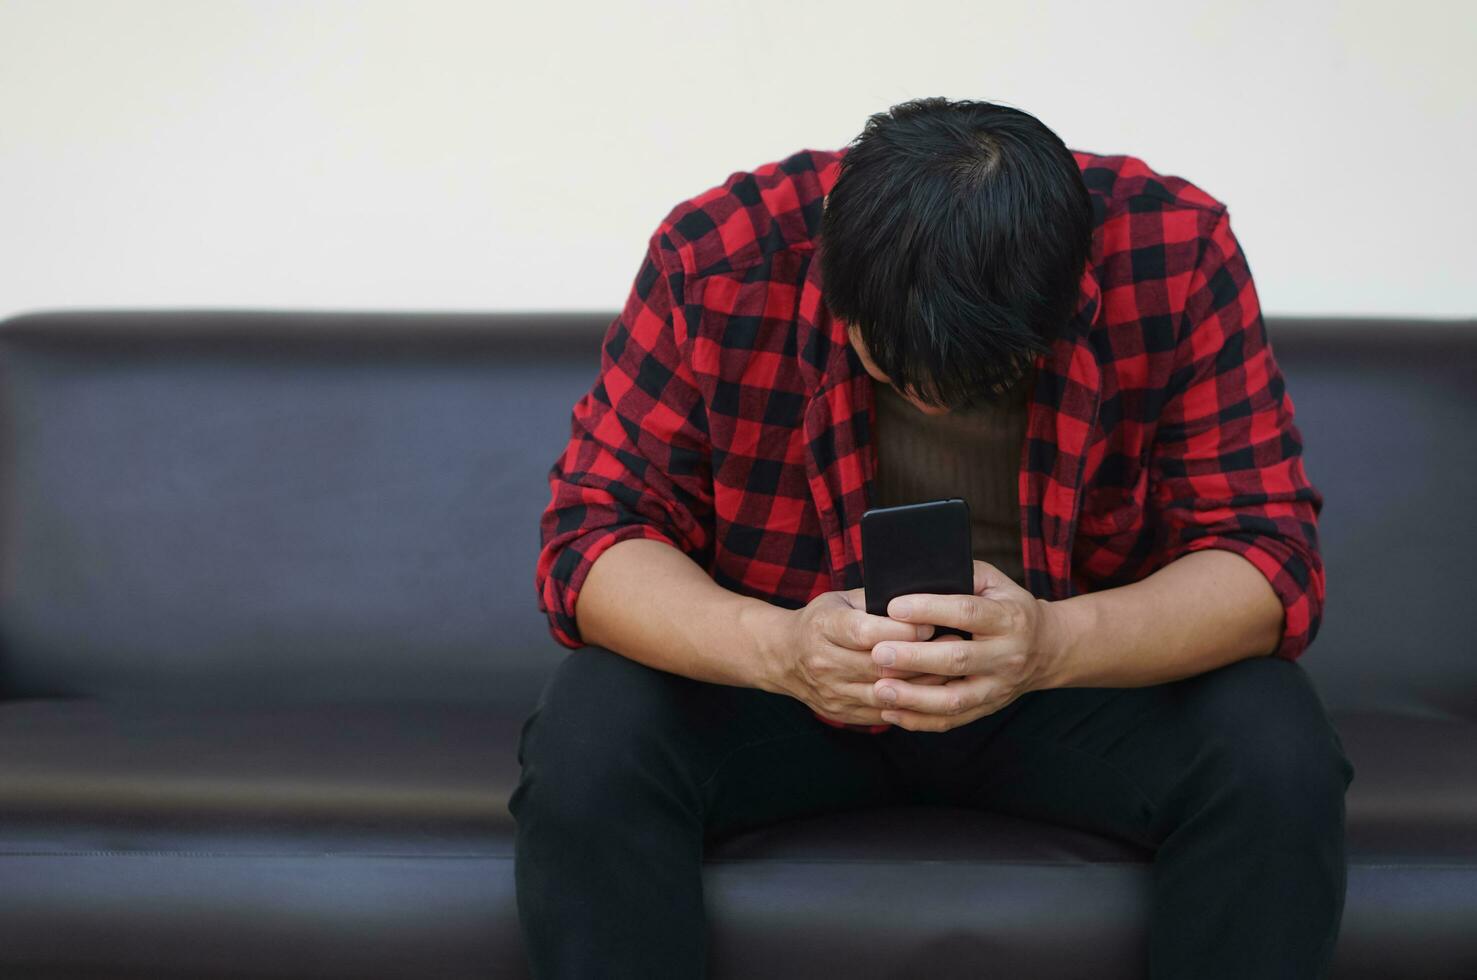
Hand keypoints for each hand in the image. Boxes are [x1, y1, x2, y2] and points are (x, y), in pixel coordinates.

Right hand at [769, 586, 949, 725]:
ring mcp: (831, 691)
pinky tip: (933, 692)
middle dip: (922, 657)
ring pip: (886, 693)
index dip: (901, 631)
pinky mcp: (841, 712)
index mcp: (824, 627)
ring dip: (923, 684)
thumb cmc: (821, 621)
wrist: (784, 657)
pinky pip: (883, 712)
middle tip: (955, 645)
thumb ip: (875, 601)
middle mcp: (824, 662)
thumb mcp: (840, 599)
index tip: (931, 624)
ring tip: (952, 670)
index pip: (866, 633)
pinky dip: (911, 704)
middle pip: (880, 665)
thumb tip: (922, 598)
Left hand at [868, 561, 1063, 731]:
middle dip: (915, 658)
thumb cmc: (1008, 606)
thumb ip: (962, 576)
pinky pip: (952, 720)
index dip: (930, 609)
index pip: (967, 612)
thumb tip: (916, 576)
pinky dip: (919, 720)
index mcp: (1008, 618)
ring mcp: (997, 687)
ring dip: (914, 698)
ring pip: (954, 699)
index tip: (894, 607)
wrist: (1047, 648)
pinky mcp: (987, 708)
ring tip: (880, 689)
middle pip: (957, 659)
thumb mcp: (995, 582)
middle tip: (878, 653)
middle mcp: (1006, 656)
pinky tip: (891, 711)